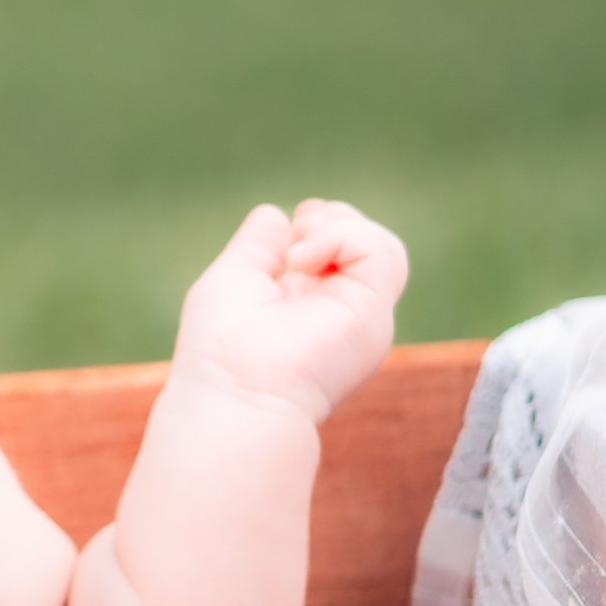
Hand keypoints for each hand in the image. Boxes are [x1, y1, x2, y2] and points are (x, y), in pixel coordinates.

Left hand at [168, 199, 408, 425]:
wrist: (238, 390)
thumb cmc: (223, 345)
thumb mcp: (236, 278)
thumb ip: (258, 247)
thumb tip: (276, 214)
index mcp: (312, 305)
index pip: (340, 249)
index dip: (318, 223)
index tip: (287, 231)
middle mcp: (343, 312)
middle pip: (367, 243)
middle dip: (332, 219)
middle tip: (295, 240)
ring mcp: (363, 314)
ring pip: (382, 245)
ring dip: (335, 228)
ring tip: (297, 255)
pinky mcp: (374, 310)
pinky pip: (379, 249)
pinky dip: (339, 237)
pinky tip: (301, 261)